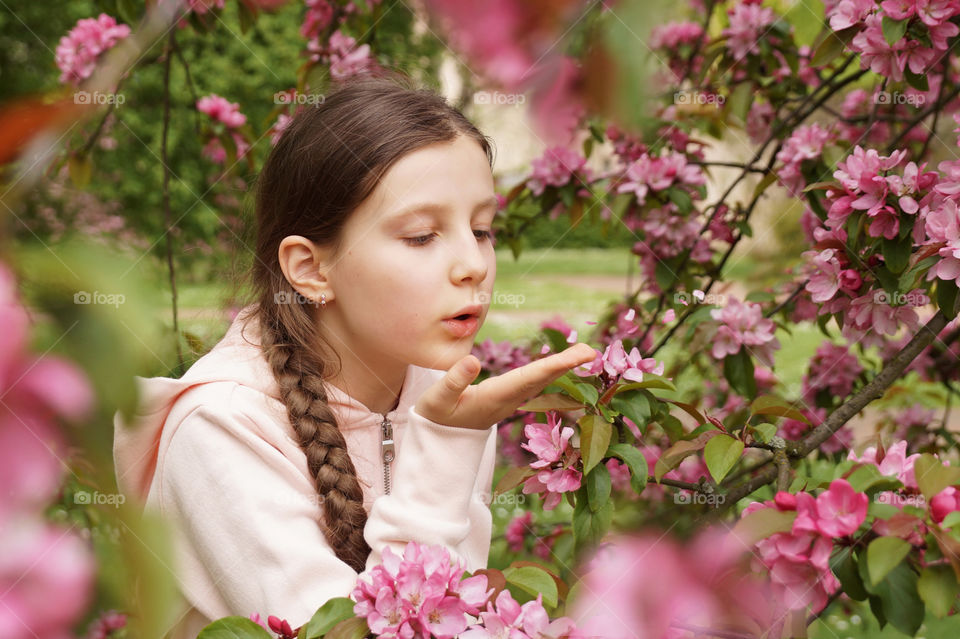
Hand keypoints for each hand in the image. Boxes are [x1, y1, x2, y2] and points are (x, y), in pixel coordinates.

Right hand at [414, 343, 596, 429]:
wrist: (439, 440)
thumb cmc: (436, 416)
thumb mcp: (437, 399)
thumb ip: (454, 381)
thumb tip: (474, 360)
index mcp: (495, 397)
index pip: (530, 377)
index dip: (555, 365)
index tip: (580, 356)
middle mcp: (508, 399)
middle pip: (542, 379)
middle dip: (567, 364)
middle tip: (591, 350)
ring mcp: (510, 400)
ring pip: (540, 381)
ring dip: (562, 366)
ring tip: (584, 353)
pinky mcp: (508, 398)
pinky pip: (534, 383)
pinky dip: (549, 371)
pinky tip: (561, 364)